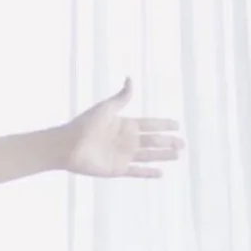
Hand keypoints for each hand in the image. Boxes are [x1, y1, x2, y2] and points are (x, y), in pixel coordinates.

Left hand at [61, 80, 182, 178]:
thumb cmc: (85, 124)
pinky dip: (148, 173)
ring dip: (164, 155)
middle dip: (168, 141)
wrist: (68, 145)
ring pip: (149, 156)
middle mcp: (127, 140)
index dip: (163, 125)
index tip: (177, 125)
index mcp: (125, 125)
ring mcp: (123, 155)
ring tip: (178, 155)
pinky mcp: (118, 169)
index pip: (150, 124)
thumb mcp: (106, 108)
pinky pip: (137, 171)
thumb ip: (122, 97)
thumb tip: (130, 78)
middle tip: (182, 143)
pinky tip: (161, 173)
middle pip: (153, 141)